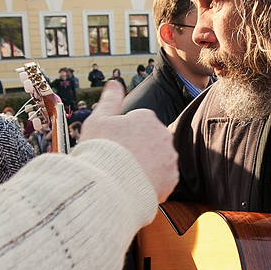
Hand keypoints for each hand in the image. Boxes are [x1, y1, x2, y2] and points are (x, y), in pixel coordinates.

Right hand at [80, 81, 177, 202]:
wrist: (108, 186)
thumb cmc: (100, 152)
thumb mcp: (98, 119)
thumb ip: (110, 99)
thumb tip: (114, 83)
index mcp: (147, 118)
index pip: (139, 124)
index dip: (124, 135)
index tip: (115, 145)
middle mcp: (163, 135)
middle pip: (151, 141)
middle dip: (139, 149)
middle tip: (120, 160)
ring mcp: (169, 158)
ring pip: (159, 159)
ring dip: (148, 165)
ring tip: (127, 173)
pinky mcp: (172, 179)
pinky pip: (163, 178)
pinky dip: (153, 182)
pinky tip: (137, 184)